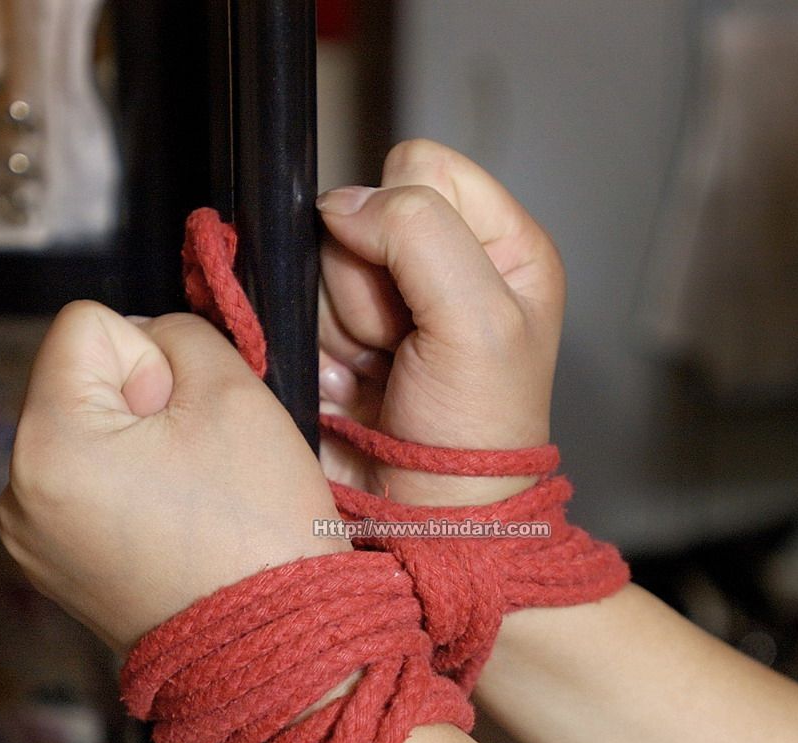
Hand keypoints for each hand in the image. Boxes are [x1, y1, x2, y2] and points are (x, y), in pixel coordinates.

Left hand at [0, 301, 348, 651]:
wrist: (274, 650)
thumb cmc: (259, 528)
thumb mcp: (234, 390)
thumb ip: (180, 333)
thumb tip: (146, 344)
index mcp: (46, 444)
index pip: (86, 325)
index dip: (152, 356)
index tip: (185, 421)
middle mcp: (16, 493)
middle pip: (78, 381)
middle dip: (139, 403)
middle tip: (196, 466)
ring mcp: (29, 538)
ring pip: (85, 433)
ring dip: (134, 446)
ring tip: (188, 501)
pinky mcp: (51, 568)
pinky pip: (85, 486)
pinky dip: (126, 490)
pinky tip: (171, 528)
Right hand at [317, 139, 564, 505]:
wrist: (423, 519)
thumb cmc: (474, 434)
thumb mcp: (477, 320)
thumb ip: (419, 233)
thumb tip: (343, 204)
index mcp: (501, 244)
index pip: (422, 167)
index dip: (407, 218)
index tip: (427, 295)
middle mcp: (444, 263)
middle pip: (359, 213)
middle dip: (371, 285)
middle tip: (402, 345)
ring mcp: (386, 302)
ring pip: (320, 261)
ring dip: (343, 324)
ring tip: (380, 372)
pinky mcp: (338, 337)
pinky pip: (296, 305)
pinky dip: (318, 349)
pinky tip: (351, 385)